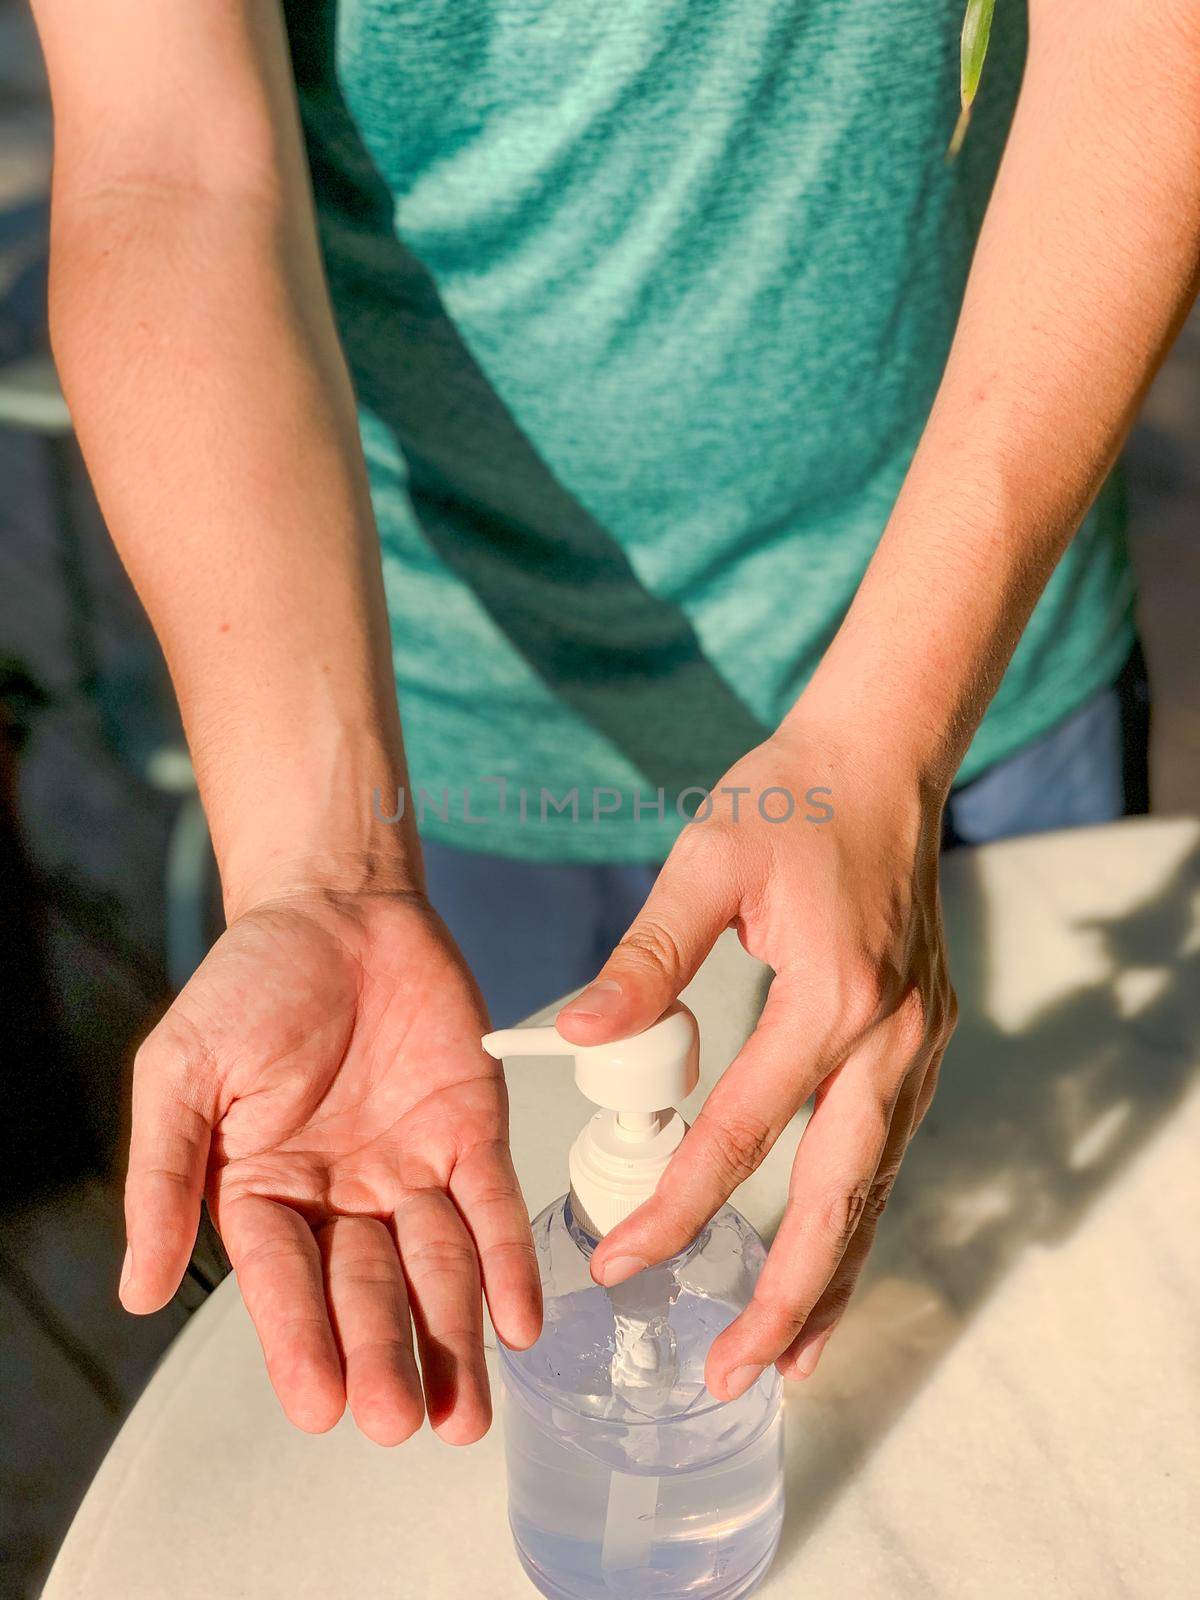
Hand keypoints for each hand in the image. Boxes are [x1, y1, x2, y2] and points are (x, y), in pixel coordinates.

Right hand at [120, 887, 539, 1443]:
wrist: (337, 906)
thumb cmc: (251, 984)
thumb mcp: (182, 1072)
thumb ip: (165, 1178)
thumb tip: (139, 1293)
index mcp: (263, 1191)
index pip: (282, 1281)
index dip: (300, 1341)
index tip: (320, 1406)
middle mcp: (341, 1195)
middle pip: (365, 1288)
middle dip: (384, 1354)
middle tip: (401, 1419)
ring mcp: (410, 1165)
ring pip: (435, 1262)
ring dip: (453, 1334)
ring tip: (464, 1411)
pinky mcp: (470, 1129)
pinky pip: (492, 1202)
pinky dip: (508, 1260)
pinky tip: (519, 1319)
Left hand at [557, 720, 955, 1397]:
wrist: (884, 761)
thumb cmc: (791, 801)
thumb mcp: (708, 863)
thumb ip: (646, 958)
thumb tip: (575, 1037)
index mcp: (830, 998)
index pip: (741, 1134)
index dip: (676, 1207)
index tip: (618, 1263)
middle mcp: (889, 1039)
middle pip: (836, 1200)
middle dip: (781, 1298)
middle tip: (728, 1373)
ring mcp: (919, 1046)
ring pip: (875, 1192)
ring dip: (832, 1279)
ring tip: (788, 1358)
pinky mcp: (923, 1041)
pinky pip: (889, 1154)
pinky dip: (858, 1219)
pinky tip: (828, 1260)